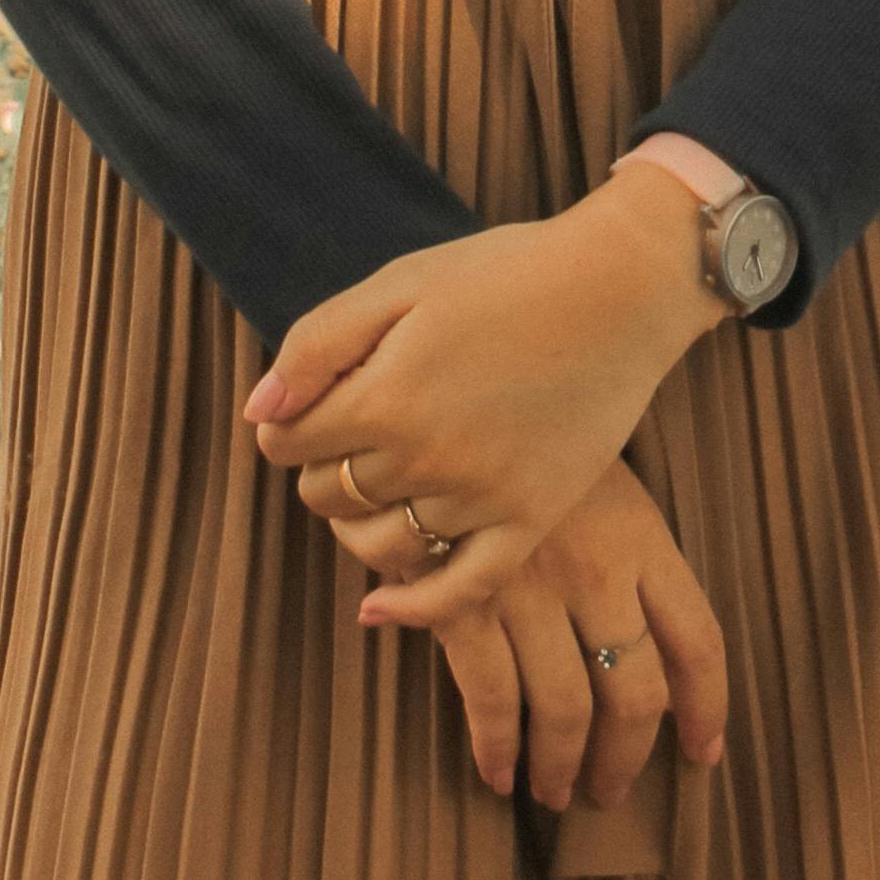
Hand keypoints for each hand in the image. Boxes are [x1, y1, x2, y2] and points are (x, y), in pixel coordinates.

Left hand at [240, 168, 727, 631]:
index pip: (287, 445)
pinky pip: (458, 592)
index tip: (309, 403)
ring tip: (376, 485)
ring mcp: (480, 499)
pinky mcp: (529, 522)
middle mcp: (427, 459)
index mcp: (386, 396)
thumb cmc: (504, 272)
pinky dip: (412, 607)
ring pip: (380, 545)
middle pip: (329, 496)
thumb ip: (319, 345)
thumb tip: (260, 413)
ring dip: (361, 521)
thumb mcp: (401, 282)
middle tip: (354, 428)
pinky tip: (379, 606)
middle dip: (324, 465)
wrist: (619, 288)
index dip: (285, 424)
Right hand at [435, 459, 727, 813]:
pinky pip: (492, 699)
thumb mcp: (602, 477)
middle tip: (609, 790)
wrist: (448, 392)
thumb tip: (655, 650)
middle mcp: (596, 568)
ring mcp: (530, 587)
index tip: (704, 751)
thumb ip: (630, 554)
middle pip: (635, 694)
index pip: (698, 640)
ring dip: (559, 767)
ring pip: (566, 711)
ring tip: (554, 791)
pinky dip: (496, 748)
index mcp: (641, 534)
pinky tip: (497, 771)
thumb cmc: (530, 436)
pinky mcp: (465, 598)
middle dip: (624, 758)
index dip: (707, 707)